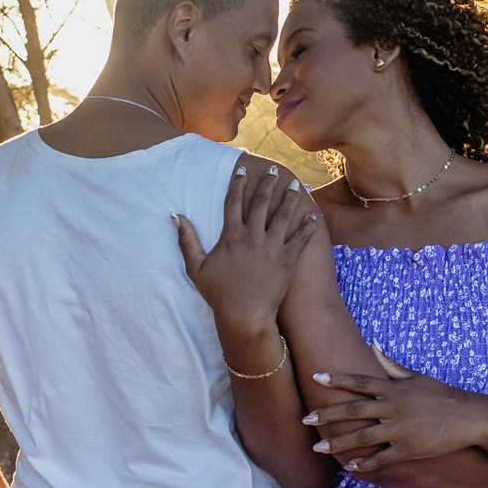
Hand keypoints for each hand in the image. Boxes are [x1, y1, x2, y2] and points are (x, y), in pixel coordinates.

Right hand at [174, 164, 316, 329]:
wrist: (244, 317)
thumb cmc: (218, 294)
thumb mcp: (196, 267)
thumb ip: (187, 239)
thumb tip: (175, 216)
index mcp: (230, 235)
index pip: (234, 200)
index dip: (238, 183)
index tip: (243, 169)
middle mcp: (252, 236)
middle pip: (261, 201)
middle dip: (268, 183)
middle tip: (274, 170)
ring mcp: (272, 247)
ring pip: (283, 214)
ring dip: (290, 197)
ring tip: (295, 184)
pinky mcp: (288, 260)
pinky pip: (301, 238)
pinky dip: (307, 226)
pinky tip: (312, 215)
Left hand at [302, 343, 482, 472]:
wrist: (468, 418)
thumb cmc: (440, 394)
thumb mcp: (415, 376)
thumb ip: (389, 363)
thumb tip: (372, 342)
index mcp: (393, 389)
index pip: (359, 382)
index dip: (337, 380)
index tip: (316, 377)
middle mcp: (393, 408)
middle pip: (353, 411)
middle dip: (327, 416)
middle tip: (305, 420)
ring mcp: (400, 430)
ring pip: (362, 438)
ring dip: (338, 444)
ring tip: (318, 448)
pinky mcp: (408, 450)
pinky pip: (381, 459)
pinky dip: (364, 464)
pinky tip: (349, 467)